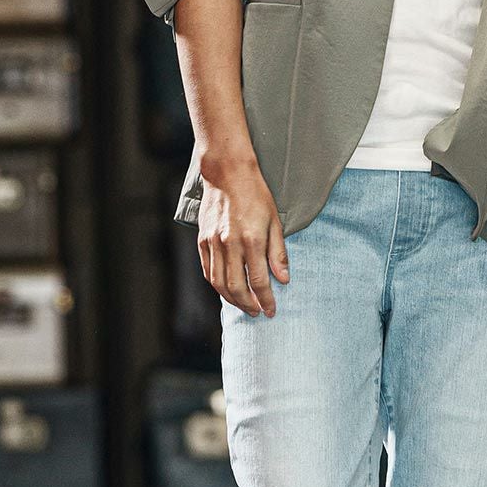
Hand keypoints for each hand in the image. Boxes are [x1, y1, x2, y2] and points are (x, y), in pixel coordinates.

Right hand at [196, 162, 289, 316]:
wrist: (227, 173)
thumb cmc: (256, 195)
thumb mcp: (275, 221)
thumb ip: (278, 253)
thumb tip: (283, 279)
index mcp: (251, 240)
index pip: (259, 281)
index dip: (265, 300)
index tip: (271, 311)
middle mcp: (229, 244)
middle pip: (236, 287)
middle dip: (248, 305)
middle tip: (257, 312)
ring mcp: (213, 243)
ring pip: (219, 283)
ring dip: (232, 299)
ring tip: (244, 305)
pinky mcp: (202, 240)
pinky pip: (208, 271)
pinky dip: (217, 285)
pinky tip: (227, 290)